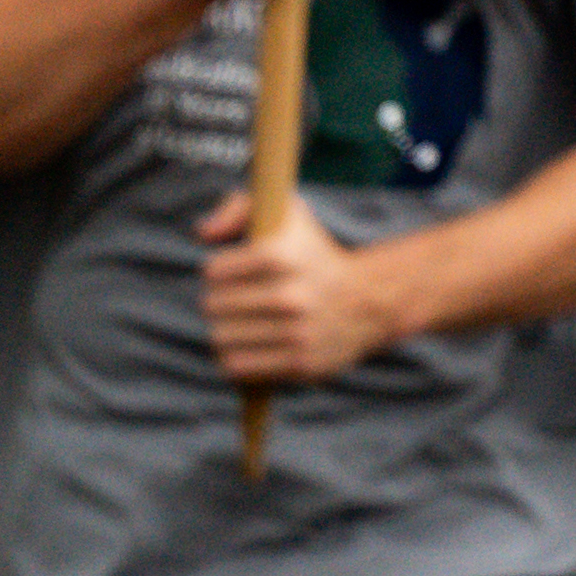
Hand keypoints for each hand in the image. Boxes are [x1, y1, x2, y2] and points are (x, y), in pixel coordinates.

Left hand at [192, 188, 406, 387]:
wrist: (372, 299)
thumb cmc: (316, 253)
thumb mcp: (287, 214)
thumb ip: (238, 208)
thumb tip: (204, 234)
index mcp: (280, 255)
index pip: (213, 271)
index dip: (219, 271)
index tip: (233, 272)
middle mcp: (289, 295)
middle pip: (213, 305)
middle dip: (219, 301)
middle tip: (235, 300)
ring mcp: (296, 333)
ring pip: (221, 338)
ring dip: (225, 331)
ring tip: (240, 323)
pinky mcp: (300, 363)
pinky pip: (237, 367)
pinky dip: (235, 358)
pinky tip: (249, 346)